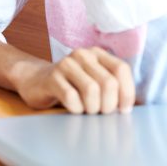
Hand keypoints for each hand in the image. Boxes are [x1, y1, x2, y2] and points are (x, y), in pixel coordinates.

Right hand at [15, 47, 134, 113]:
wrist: (36, 81)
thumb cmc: (72, 86)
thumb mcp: (94, 81)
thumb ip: (113, 87)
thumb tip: (130, 107)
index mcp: (97, 53)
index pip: (121, 69)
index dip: (126, 93)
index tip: (123, 110)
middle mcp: (82, 54)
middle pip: (108, 83)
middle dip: (109, 105)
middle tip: (101, 113)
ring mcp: (65, 64)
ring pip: (92, 90)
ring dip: (92, 108)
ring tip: (87, 110)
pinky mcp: (51, 78)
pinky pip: (72, 98)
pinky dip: (76, 109)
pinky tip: (73, 108)